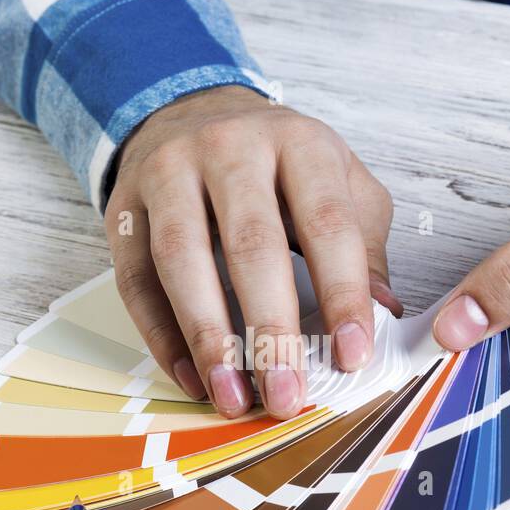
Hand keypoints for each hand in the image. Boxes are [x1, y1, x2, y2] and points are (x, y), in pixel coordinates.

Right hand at [105, 85, 398, 419]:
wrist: (193, 114)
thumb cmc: (277, 166)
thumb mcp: (339, 184)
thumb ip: (364, 247)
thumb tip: (385, 315)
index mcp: (297, 142)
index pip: (327, 223)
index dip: (342, 294)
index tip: (352, 357)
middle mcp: (229, 148)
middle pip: (251, 244)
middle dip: (271, 330)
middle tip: (287, 396)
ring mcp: (169, 173)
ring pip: (182, 259)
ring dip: (208, 337)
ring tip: (233, 395)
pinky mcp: (124, 207)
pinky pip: (136, 279)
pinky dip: (162, 336)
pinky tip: (191, 377)